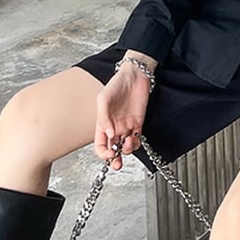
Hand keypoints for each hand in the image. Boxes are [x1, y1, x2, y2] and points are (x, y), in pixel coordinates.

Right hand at [94, 53, 156, 170]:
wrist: (134, 75)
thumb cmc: (116, 84)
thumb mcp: (103, 99)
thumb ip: (103, 117)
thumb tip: (107, 134)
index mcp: (102, 124)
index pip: (100, 144)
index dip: (103, 153)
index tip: (108, 154)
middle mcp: (114, 127)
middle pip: (113, 149)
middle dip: (115, 160)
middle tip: (118, 164)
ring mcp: (127, 126)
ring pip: (125, 146)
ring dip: (127, 150)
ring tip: (128, 143)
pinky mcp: (138, 122)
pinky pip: (137, 138)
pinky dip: (136, 142)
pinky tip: (135, 138)